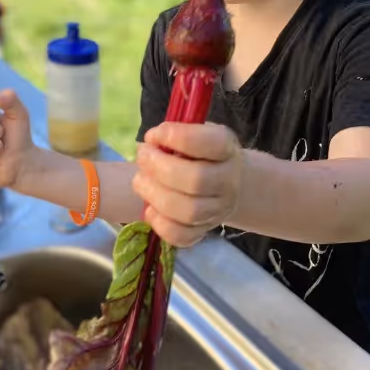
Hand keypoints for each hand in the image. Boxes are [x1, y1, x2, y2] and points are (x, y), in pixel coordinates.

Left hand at [132, 122, 242, 247]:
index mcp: (226, 149)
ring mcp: (218, 210)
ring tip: (140, 181)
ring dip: (155, 195)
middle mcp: (228, 181)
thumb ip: (175, 135)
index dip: (176, 137)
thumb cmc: (200, 152)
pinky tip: (150, 209)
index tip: (153, 135)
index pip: (209, 143)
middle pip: (196, 180)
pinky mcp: (203, 230)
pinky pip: (182, 236)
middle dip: (159, 168)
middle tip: (142, 157)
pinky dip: (160, 224)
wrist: (224, 181)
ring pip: (189, 212)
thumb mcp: (195, 133)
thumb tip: (151, 142)